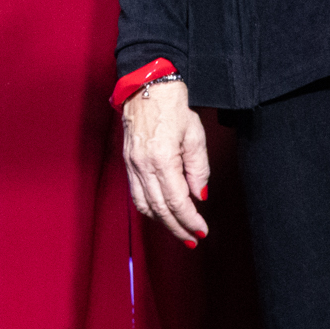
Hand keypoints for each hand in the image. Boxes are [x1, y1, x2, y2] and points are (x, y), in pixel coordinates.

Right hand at [122, 80, 210, 246]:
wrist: (146, 89)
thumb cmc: (173, 108)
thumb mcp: (195, 137)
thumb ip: (198, 169)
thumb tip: (199, 195)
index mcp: (161, 159)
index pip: (177, 201)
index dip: (190, 220)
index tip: (202, 231)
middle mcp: (142, 165)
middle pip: (159, 208)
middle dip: (177, 227)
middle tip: (192, 239)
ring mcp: (131, 164)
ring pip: (143, 204)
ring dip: (161, 221)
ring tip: (177, 230)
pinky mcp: (127, 162)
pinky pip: (135, 193)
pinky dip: (148, 208)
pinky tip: (160, 212)